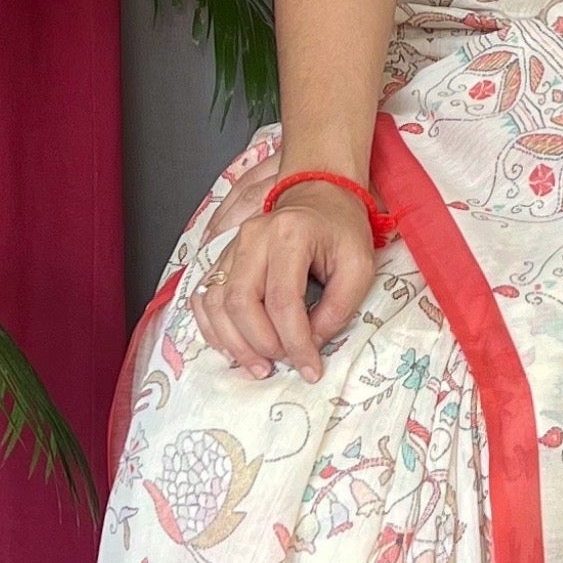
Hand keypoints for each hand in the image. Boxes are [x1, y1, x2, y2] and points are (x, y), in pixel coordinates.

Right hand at [198, 180, 377, 380]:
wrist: (320, 195)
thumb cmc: (341, 229)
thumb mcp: (359, 267)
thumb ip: (338, 308)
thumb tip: (310, 344)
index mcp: (290, 234)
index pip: (283, 301)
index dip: (295, 342)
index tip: (310, 367)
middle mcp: (253, 238)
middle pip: (242, 303)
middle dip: (261, 345)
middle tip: (284, 364)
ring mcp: (232, 246)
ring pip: (216, 304)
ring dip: (234, 343)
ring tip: (259, 365)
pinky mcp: (223, 258)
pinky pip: (204, 298)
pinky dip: (213, 329)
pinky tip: (233, 347)